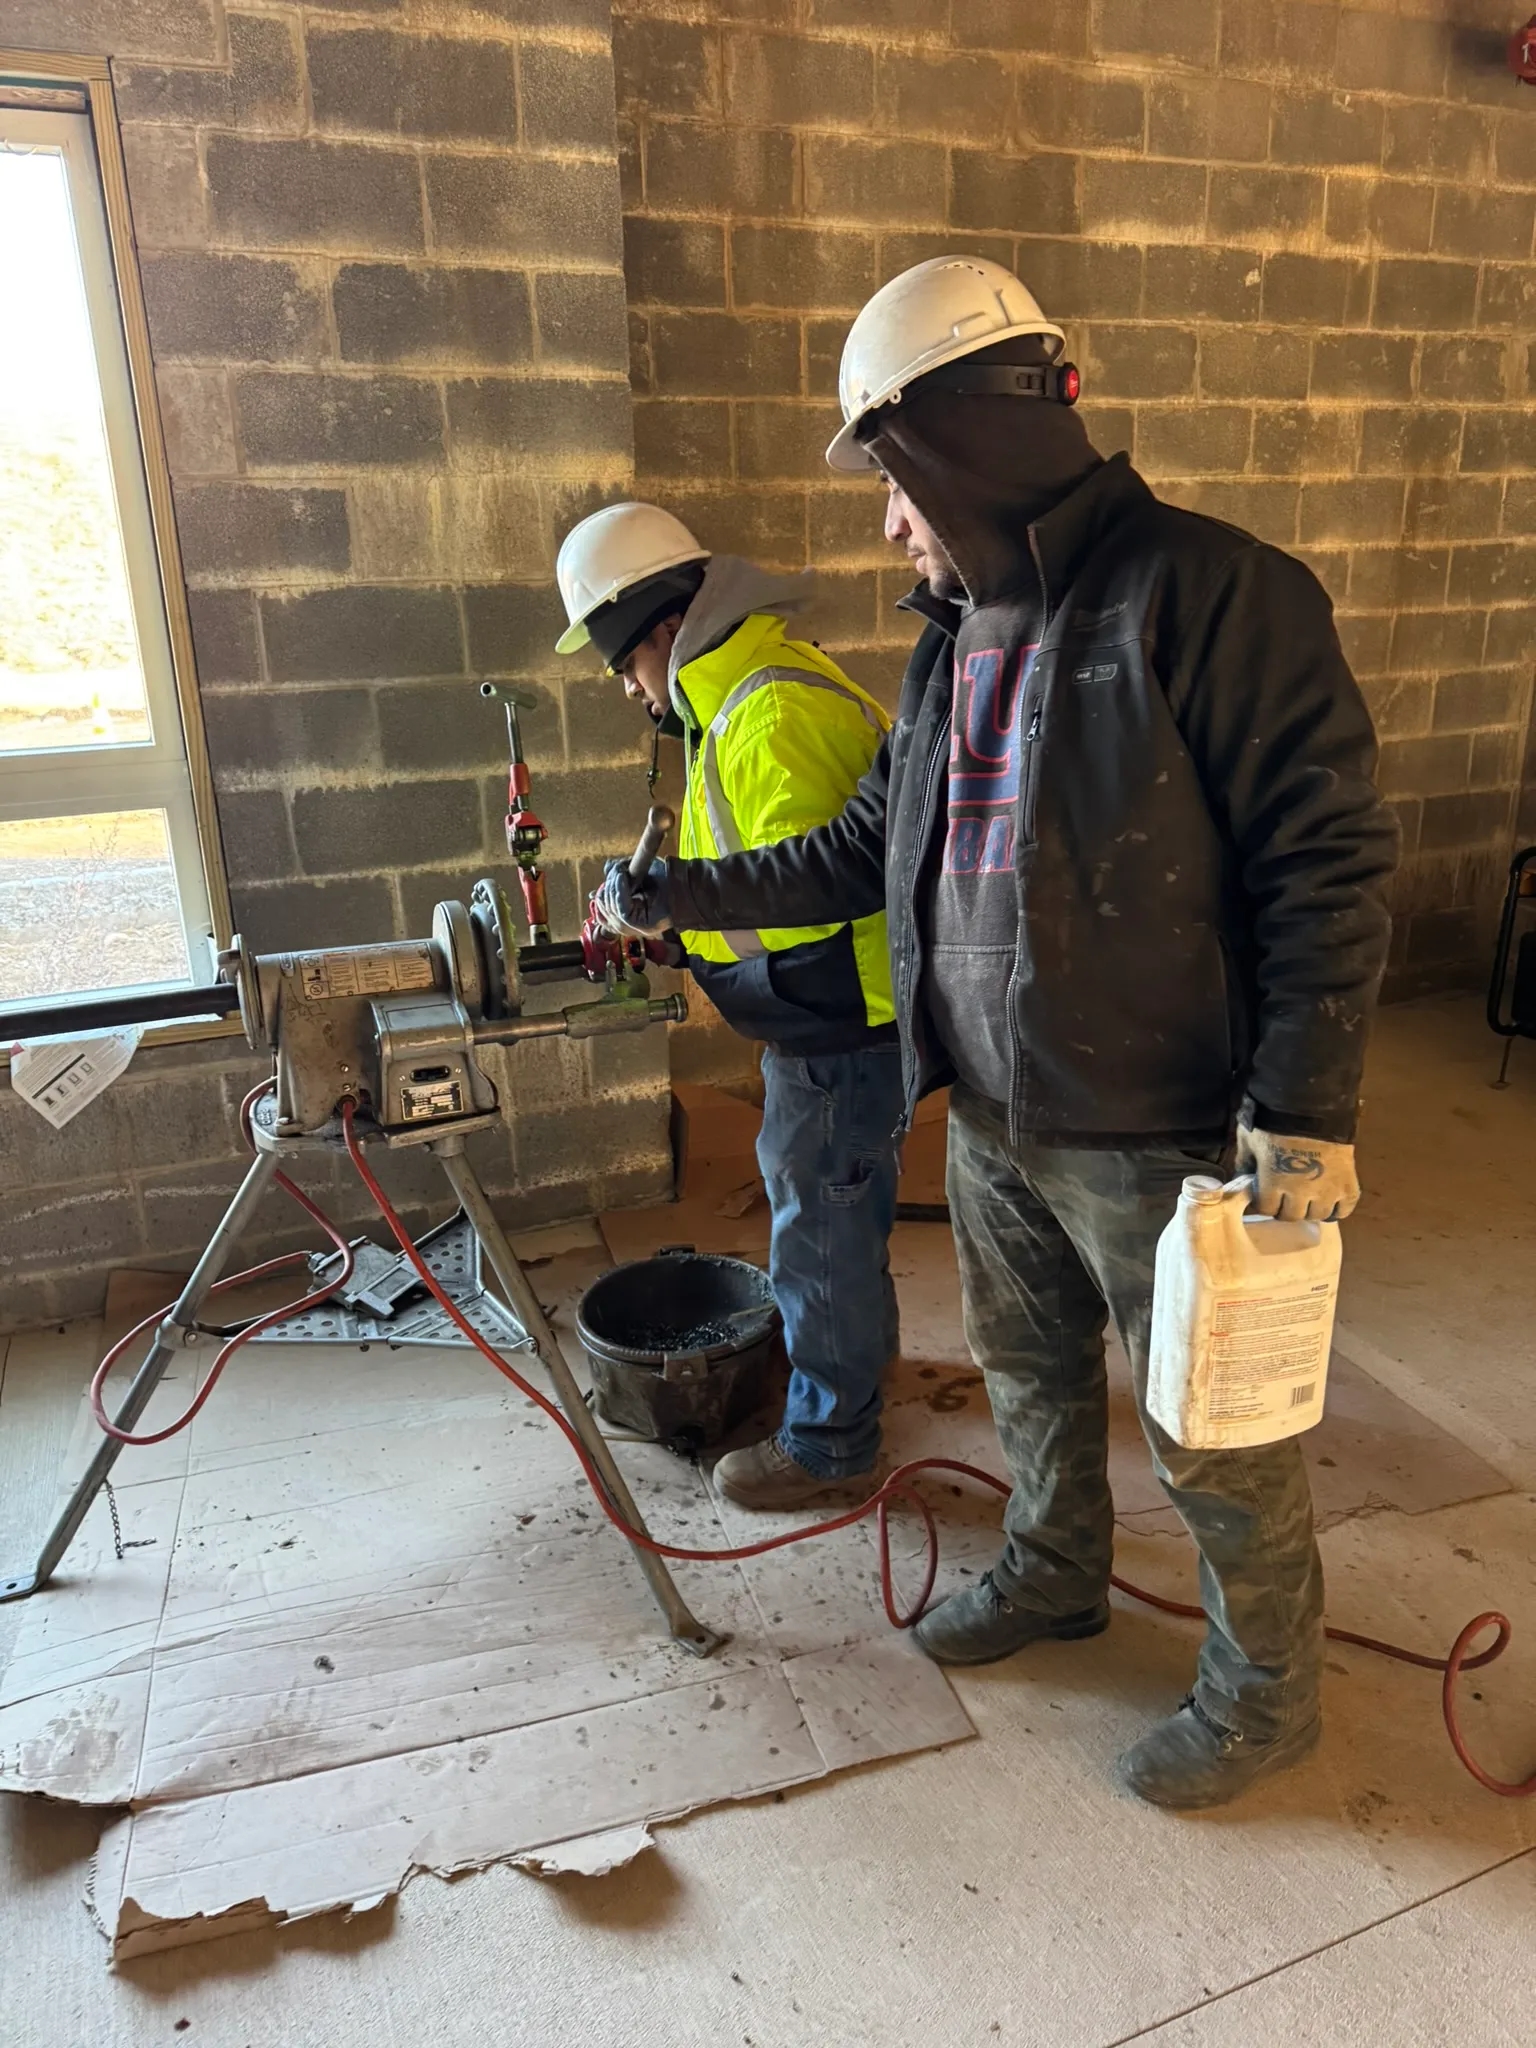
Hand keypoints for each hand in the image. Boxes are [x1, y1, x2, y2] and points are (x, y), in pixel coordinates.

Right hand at [592, 857, 670, 938]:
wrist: (684, 884)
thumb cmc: (664, 879)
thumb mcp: (636, 872)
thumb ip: (619, 873)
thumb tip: (605, 874)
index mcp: (628, 916)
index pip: (603, 914)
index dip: (600, 899)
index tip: (601, 885)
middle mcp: (630, 925)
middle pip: (605, 911)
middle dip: (607, 888)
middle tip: (616, 871)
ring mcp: (637, 929)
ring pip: (612, 911)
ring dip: (613, 889)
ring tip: (620, 873)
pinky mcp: (643, 928)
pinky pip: (623, 911)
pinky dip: (620, 892)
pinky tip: (622, 879)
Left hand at [1235, 1126, 1359, 1222]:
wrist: (1310, 1102)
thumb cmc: (1273, 1119)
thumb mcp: (1249, 1139)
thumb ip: (1245, 1163)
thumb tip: (1242, 1179)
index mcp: (1273, 1183)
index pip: (1266, 1209)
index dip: (1263, 1203)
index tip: (1264, 1196)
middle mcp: (1300, 1193)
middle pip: (1292, 1216)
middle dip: (1285, 1207)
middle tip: (1285, 1195)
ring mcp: (1327, 1190)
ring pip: (1318, 1215)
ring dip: (1310, 1209)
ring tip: (1308, 1197)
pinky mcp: (1348, 1183)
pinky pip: (1344, 1209)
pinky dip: (1337, 1209)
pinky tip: (1330, 1202)